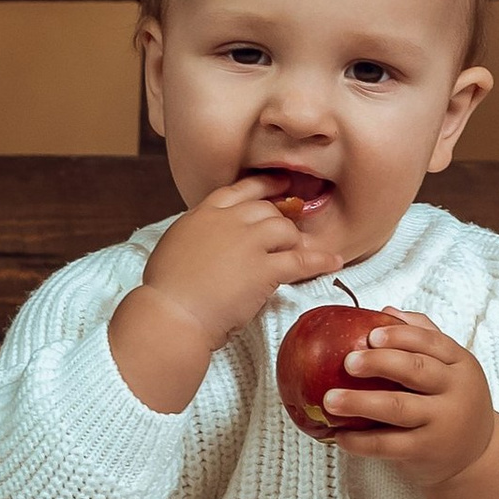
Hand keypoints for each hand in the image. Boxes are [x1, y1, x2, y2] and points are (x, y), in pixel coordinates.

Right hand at [109, 180, 332, 409]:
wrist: (172, 313)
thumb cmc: (166, 290)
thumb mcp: (175, 246)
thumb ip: (197, 236)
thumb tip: (208, 241)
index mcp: (203, 214)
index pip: (240, 190)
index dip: (263, 186)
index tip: (278, 185)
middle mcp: (228, 221)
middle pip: (266, 209)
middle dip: (281, 220)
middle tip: (291, 231)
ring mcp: (248, 243)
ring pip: (285, 229)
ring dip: (294, 241)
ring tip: (300, 251)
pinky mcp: (264, 268)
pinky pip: (301, 260)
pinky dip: (320, 260)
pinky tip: (332, 261)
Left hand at [325, 312, 498, 498]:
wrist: (476, 455)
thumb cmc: (453, 402)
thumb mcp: (451, 368)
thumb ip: (424, 337)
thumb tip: (386, 310)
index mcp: (460, 363)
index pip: (431, 342)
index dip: (400, 336)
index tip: (370, 335)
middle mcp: (455, 391)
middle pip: (416, 370)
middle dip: (379, 363)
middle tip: (347, 362)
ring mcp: (441, 422)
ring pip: (398, 408)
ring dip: (360, 403)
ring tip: (330, 400)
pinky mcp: (425, 451)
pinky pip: (389, 444)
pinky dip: (361, 441)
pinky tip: (340, 436)